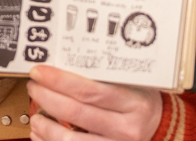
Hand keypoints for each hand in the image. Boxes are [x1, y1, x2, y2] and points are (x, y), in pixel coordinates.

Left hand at [27, 66, 162, 140]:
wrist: (161, 127)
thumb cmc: (144, 100)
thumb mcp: (135, 83)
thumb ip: (109, 75)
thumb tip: (69, 63)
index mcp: (134, 102)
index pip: (90, 90)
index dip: (60, 81)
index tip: (41, 72)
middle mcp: (125, 127)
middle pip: (76, 112)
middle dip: (47, 97)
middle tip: (34, 86)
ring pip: (69, 139)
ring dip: (45, 126)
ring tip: (36, 114)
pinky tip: (42, 133)